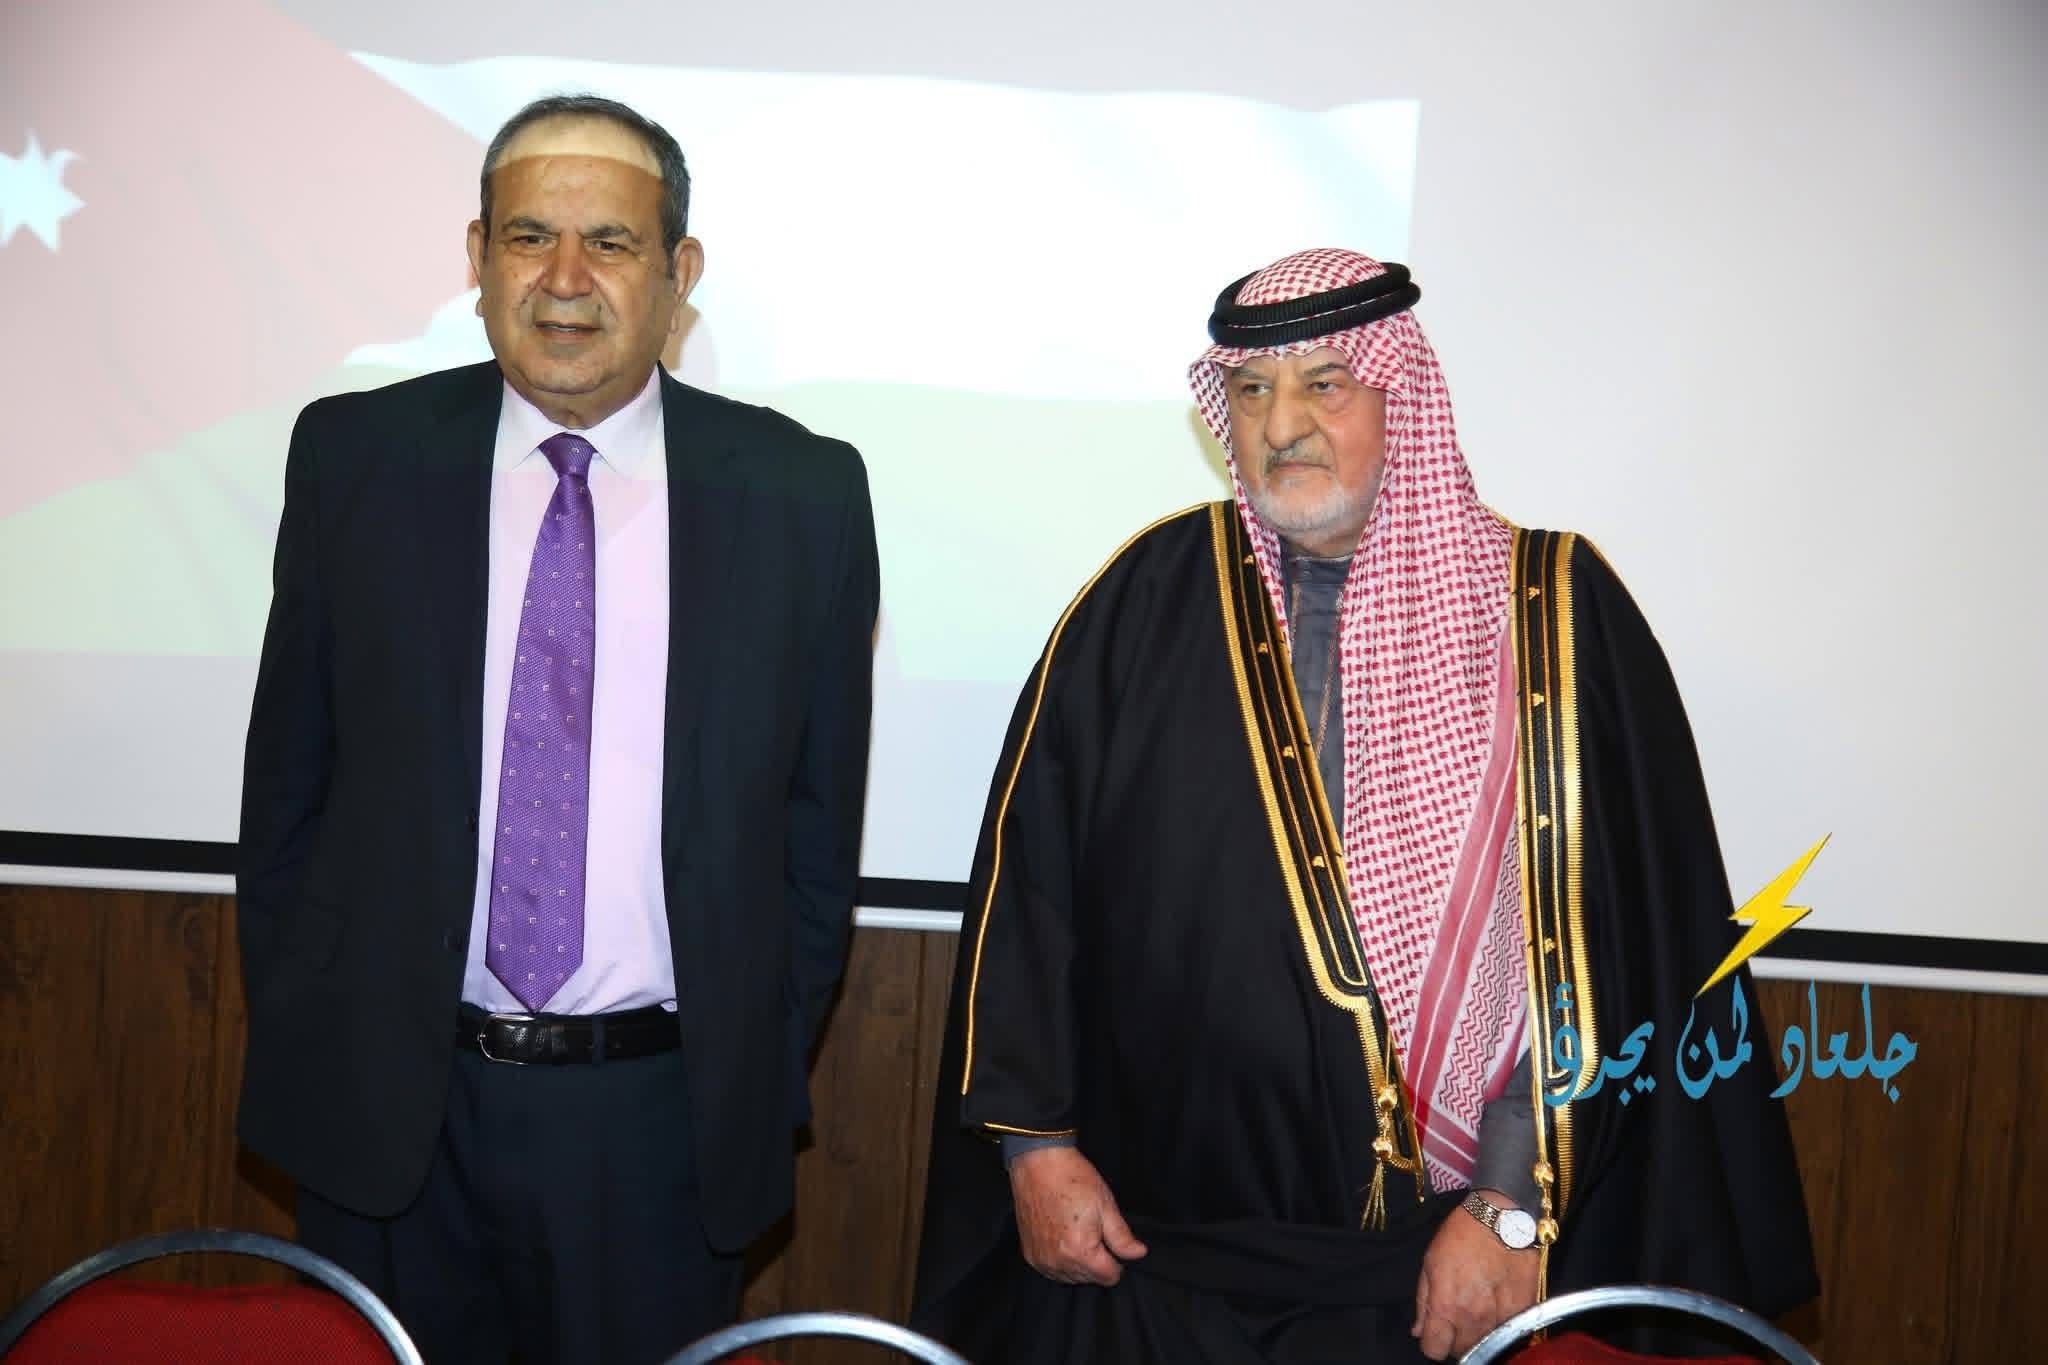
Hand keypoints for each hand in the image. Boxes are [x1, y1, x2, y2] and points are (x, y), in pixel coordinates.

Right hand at [1007, 1145, 1148, 1285]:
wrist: (1038, 1163)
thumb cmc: (1073, 1179)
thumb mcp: (1106, 1205)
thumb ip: (1122, 1237)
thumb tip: (1138, 1254)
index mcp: (1080, 1252)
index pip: (1109, 1276)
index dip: (1116, 1259)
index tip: (1111, 1241)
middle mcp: (1058, 1262)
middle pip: (1090, 1279)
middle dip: (1097, 1261)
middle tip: (1093, 1231)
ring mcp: (1041, 1260)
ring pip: (1071, 1277)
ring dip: (1079, 1263)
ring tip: (1077, 1232)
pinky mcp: (1030, 1254)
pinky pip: (1052, 1271)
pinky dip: (1061, 1261)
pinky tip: (1063, 1238)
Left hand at [1412, 1190, 1538, 1359]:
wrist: (1502, 1218)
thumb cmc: (1460, 1235)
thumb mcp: (1430, 1263)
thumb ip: (1423, 1302)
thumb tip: (1419, 1331)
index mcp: (1446, 1306)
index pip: (1434, 1350)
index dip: (1432, 1343)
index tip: (1436, 1332)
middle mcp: (1473, 1319)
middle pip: (1461, 1352)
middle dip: (1455, 1340)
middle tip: (1458, 1319)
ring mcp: (1501, 1318)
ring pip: (1486, 1346)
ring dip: (1479, 1335)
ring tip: (1478, 1313)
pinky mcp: (1523, 1311)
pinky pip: (1510, 1333)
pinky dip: (1502, 1327)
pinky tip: (1497, 1309)